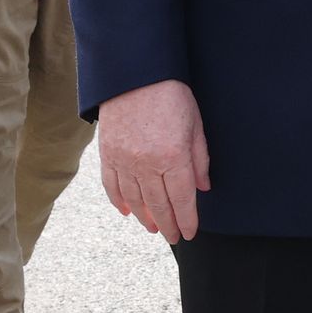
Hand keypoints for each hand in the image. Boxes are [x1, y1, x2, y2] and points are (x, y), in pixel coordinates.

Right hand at [97, 79, 210, 241]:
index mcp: (173, 156)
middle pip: (158, 204)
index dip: (187, 219)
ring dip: (145, 217)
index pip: (182, 199)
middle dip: (168, 225)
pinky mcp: (107, 154)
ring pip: (135, 199)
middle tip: (174, 238)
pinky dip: (120, 201)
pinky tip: (127, 212)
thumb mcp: (195, 124)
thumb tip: (203, 188)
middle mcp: (147, 163)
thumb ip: (199, 159)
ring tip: (153, 228)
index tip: (190, 233)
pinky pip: (112, 185)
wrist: (134, 74)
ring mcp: (124, 160)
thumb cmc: (171, 95)